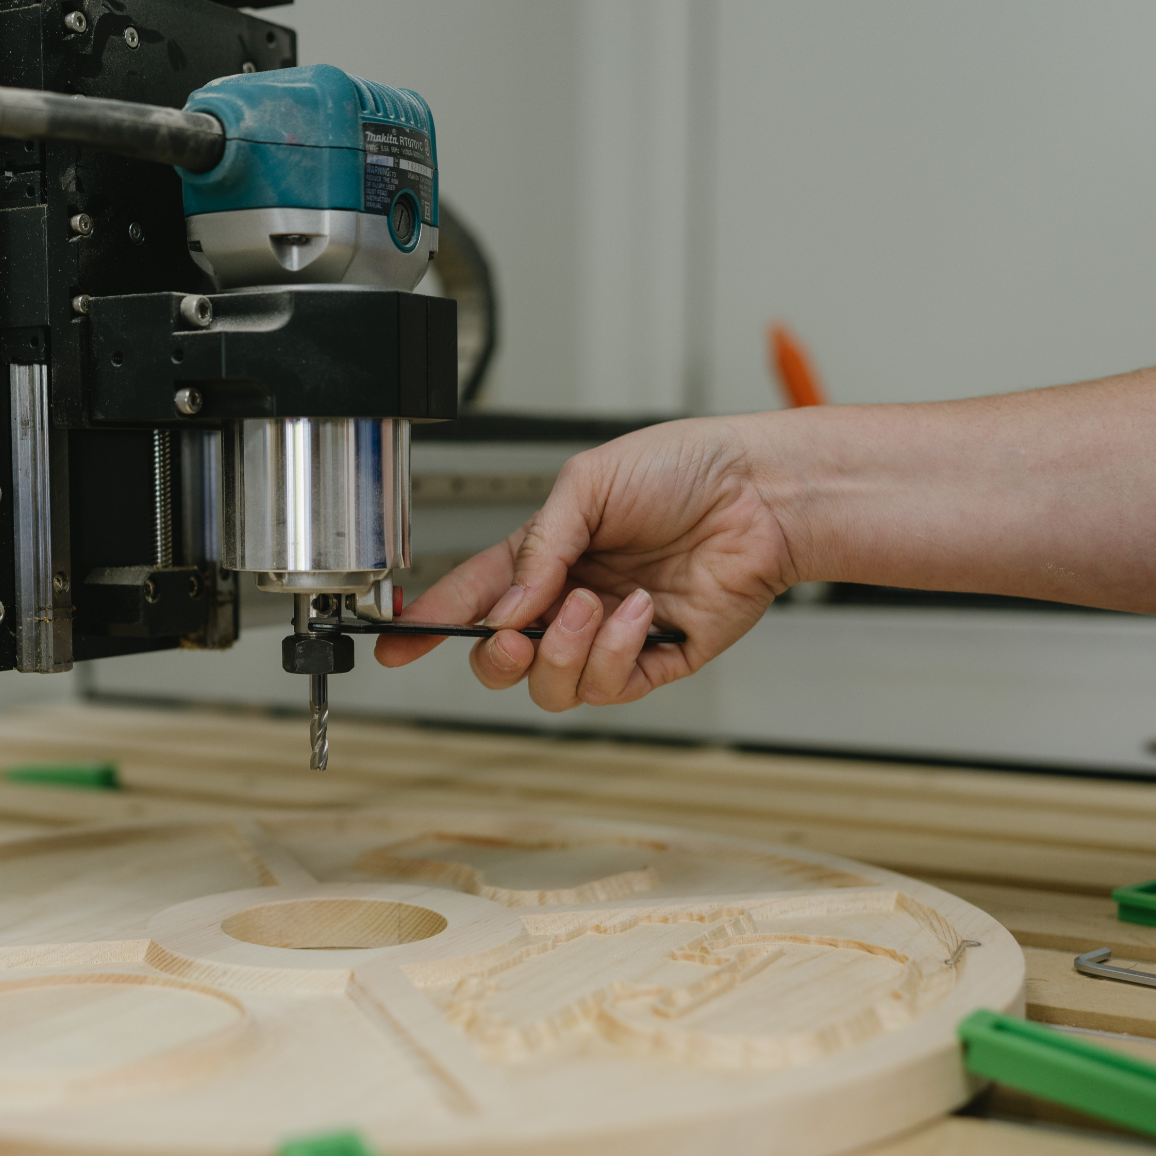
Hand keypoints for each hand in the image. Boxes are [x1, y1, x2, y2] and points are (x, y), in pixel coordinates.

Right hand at [373, 417, 798, 709]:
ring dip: (562, 651)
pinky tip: (639, 611)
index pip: (474, 596)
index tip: (395, 644)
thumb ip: (537, 545)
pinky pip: (612, 687)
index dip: (430, 623)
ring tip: (591, 605)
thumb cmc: (685, 468)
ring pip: (553, 686)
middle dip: (496, 656)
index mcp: (547, 554)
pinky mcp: (657, 659)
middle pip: (504, 661)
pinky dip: (615, 654)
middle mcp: (573, 601)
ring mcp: (612, 636)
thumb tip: (504, 608)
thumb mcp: (587, 483)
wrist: (760, 492)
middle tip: (514, 633)